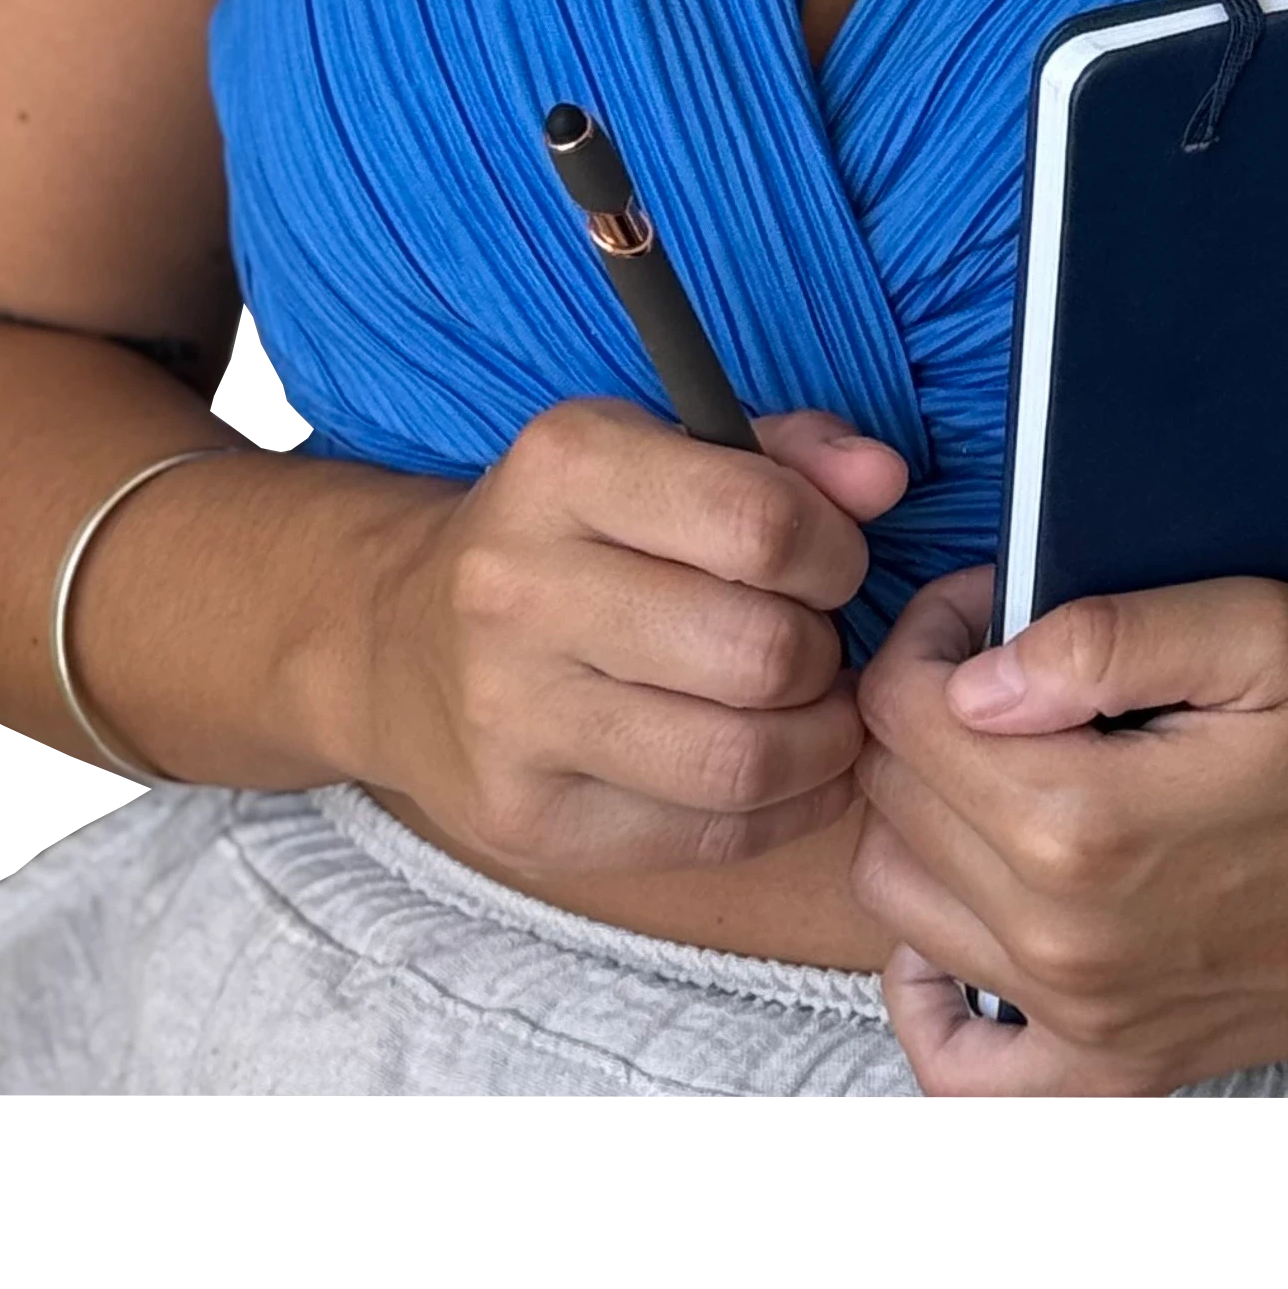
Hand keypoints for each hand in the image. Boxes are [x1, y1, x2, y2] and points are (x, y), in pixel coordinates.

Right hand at [352, 397, 908, 883]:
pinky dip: (784, 806)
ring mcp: (513, 717)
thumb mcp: (660, 453)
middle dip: (822, 650)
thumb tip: (884, 480)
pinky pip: (711, 835)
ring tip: (807, 707)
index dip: (834, 550)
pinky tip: (782, 765)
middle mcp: (520, 589)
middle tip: (810, 640)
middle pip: (760, 652)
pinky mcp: (527, 822)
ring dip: (816, 739)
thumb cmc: (571, 537)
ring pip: (742, 760)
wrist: (403, 643)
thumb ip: (786, 455)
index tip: (830, 561)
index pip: (759, 523)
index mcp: (563, 468)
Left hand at [851, 564, 1287, 1095]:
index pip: (905, 714)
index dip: (929, 636)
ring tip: (1005, 764)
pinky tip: (975, 919)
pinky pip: (965, 1073)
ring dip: (925, 824)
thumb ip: (1110, 634)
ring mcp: (1092, 1019)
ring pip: (902, 908)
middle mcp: (1069, 942)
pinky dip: (935, 998)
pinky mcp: (1126, 1068)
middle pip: (893, 805)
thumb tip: (979, 676)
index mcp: (1090, 825)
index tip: (988, 607)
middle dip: (923, 714)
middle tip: (1002, 668)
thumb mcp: (1268, 630)